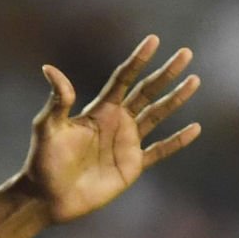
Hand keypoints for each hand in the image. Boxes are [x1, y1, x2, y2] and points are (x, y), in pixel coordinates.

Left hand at [21, 35, 201, 224]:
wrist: (47, 197)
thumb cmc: (43, 162)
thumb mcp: (47, 128)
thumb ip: (57, 100)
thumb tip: (49, 68)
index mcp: (98, 111)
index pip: (123, 79)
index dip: (138, 60)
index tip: (153, 40)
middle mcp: (116, 123)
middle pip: (146, 92)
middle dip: (165, 73)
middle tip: (186, 53)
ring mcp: (126, 143)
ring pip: (158, 115)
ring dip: (176, 98)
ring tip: (194, 80)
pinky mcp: (132, 165)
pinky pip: (160, 150)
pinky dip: (177, 141)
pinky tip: (195, 128)